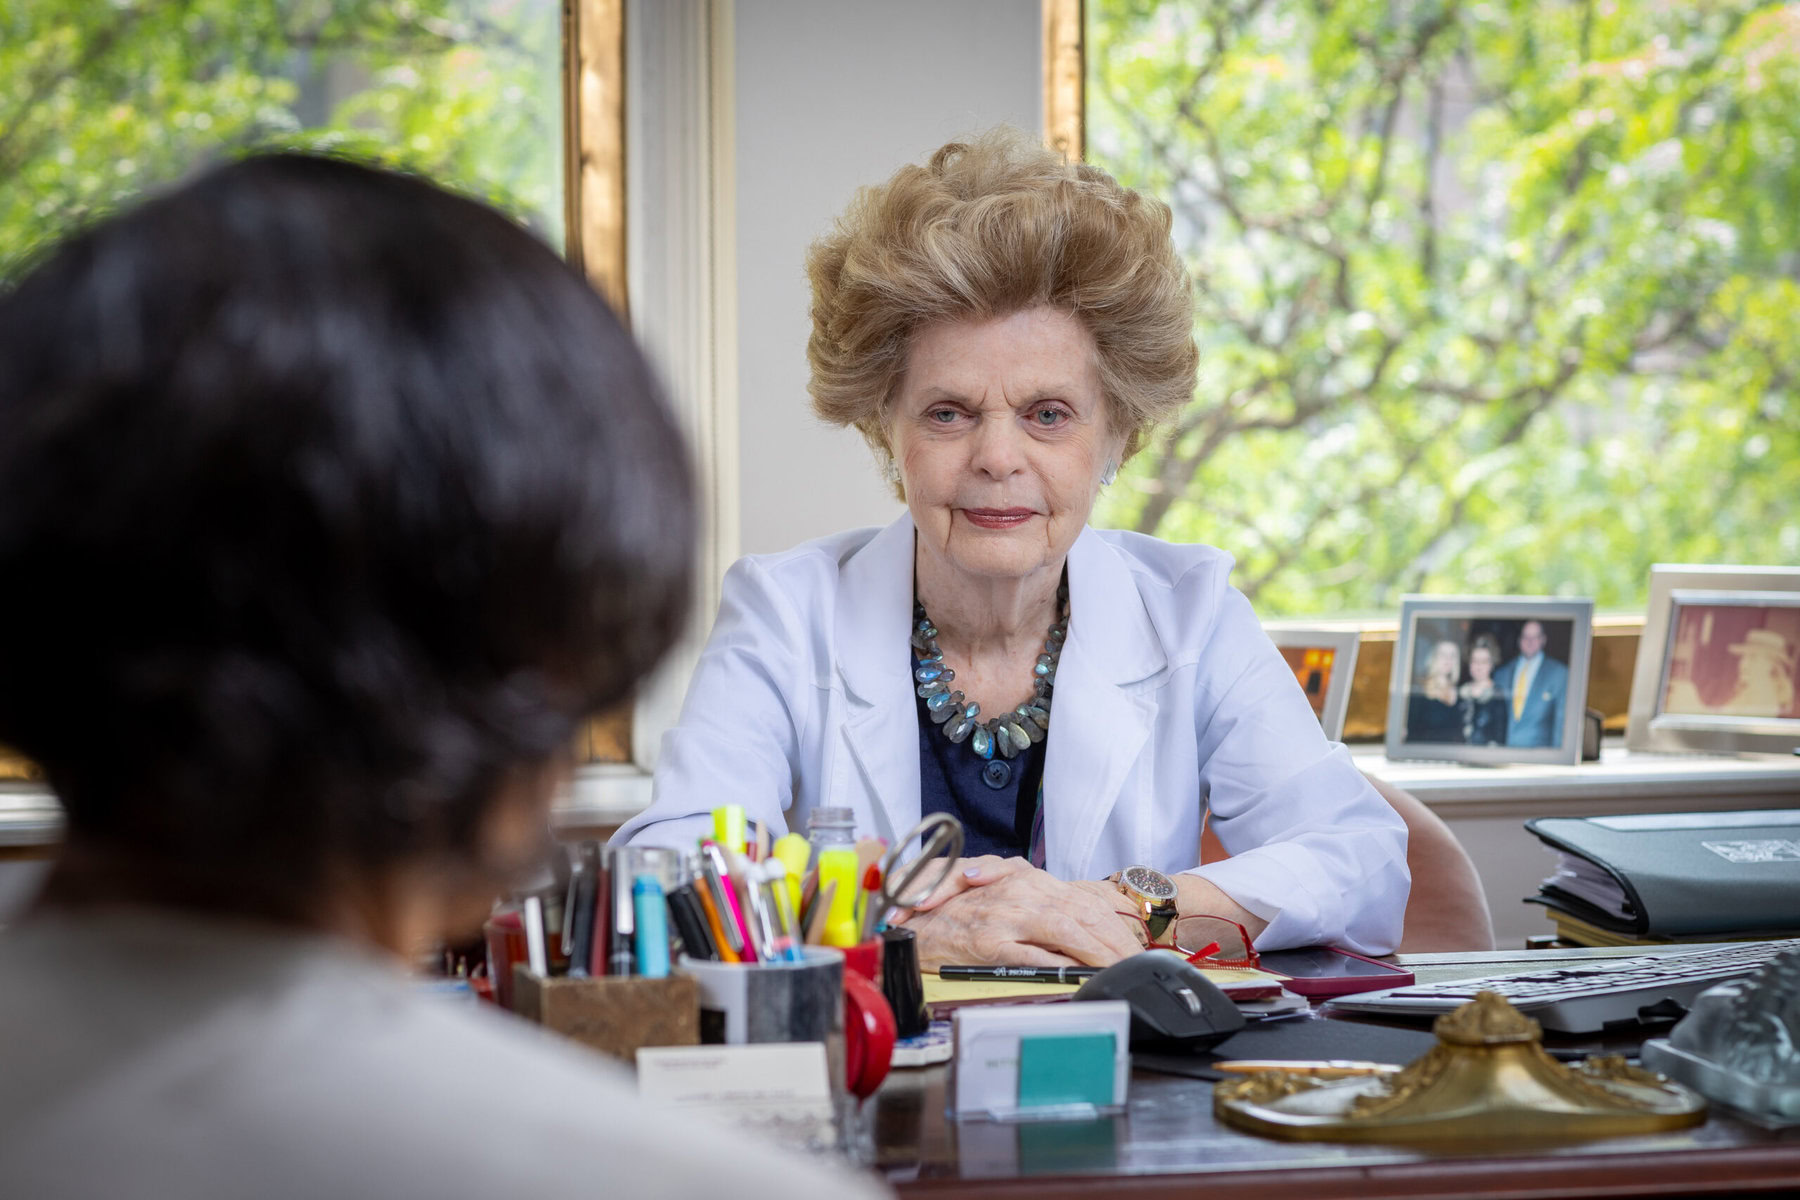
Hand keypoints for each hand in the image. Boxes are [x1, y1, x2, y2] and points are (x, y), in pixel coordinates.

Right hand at [897, 865, 1145, 970]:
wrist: (915, 922)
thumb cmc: (959, 913)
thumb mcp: (1004, 898)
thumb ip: (1037, 907)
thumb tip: (1079, 933)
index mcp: (1028, 880)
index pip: (1084, 904)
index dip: (1113, 927)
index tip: (1133, 949)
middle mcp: (1020, 893)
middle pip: (1082, 916)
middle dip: (1115, 943)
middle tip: (1136, 966)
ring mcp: (1006, 917)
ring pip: (1064, 931)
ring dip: (1096, 954)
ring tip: (1117, 973)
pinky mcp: (989, 942)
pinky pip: (1032, 955)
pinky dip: (1059, 967)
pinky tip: (1079, 978)